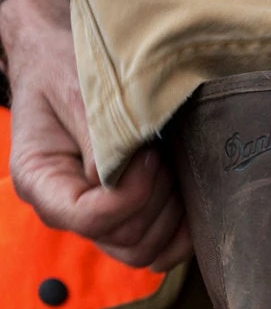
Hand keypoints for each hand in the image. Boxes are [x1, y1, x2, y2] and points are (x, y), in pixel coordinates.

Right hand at [2, 0, 190, 270]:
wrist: (66, 59)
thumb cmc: (66, 68)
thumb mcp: (78, 92)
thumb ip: (101, 139)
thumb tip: (124, 180)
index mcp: (41, 182)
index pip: (89, 218)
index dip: (132, 194)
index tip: (149, 154)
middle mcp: (66, 209)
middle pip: (124, 239)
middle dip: (157, 200)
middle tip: (162, 155)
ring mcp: (98, 217)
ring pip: (145, 249)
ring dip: (173, 214)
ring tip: (170, 166)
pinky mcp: (126, 213)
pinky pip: (159, 247)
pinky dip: (182, 230)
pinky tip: (190, 196)